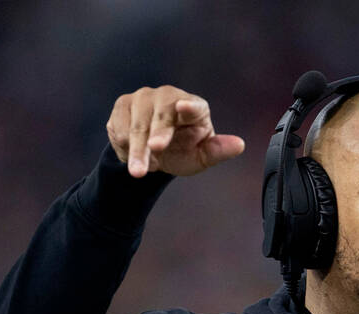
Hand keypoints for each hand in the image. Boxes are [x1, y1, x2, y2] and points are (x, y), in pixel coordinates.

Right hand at [107, 85, 245, 177]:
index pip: (194, 105)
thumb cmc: (182, 150)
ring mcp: (144, 98)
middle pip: (162, 114)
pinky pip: (119, 125)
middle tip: (156, 149)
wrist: (153, 153)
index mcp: (194, 107)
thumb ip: (218, 151)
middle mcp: (168, 97)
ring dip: (137, 148)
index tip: (183, 108)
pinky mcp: (123, 105)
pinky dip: (123, 143)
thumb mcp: (200, 156)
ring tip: (139, 171)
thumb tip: (239, 145)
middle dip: (157, 133)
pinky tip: (130, 156)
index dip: (189, 106)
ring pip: (138, 123)